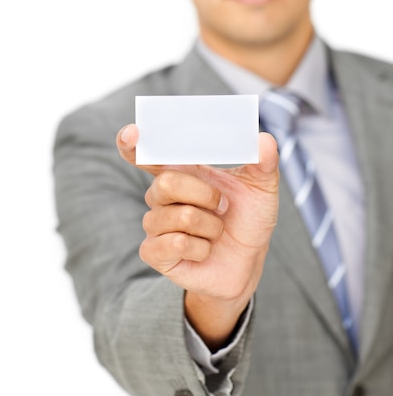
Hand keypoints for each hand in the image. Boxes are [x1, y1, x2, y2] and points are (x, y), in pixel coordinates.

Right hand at [117, 124, 278, 348]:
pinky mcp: (154, 253)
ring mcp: (156, 224)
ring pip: (177, 216)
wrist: (248, 262)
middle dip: (204, 194)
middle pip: (166, 182)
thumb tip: (264, 139)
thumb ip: (263, 161)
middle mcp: (162, 196)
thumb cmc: (247, 219)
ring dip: (210, 225)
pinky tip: (205, 250)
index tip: (132, 133)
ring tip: (217, 231)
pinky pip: (174, 243)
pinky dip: (200, 247)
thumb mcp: (262, 187)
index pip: (146, 154)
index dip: (132, 144)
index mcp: (181, 172)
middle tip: (223, 205)